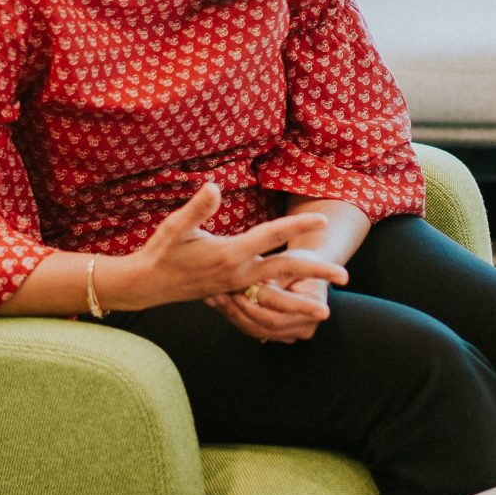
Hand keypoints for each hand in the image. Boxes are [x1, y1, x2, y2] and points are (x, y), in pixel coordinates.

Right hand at [111, 183, 346, 311]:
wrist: (150, 284)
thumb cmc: (162, 250)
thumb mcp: (176, 226)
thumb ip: (197, 208)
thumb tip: (214, 186)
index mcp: (230, 253)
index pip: (271, 236)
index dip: (297, 225)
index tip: (323, 218)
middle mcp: (239, 273)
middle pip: (285, 270)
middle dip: (316, 272)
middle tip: (346, 275)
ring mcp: (238, 286)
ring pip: (278, 292)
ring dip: (304, 299)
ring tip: (328, 308)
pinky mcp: (235, 293)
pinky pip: (266, 300)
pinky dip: (283, 304)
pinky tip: (297, 306)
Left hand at [209, 265, 331, 343]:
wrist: (306, 269)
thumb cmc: (299, 259)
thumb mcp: (291, 261)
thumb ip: (275, 277)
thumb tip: (256, 288)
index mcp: (316, 308)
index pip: (281, 310)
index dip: (259, 299)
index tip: (238, 287)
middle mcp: (306, 328)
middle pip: (267, 324)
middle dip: (242, 309)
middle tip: (221, 293)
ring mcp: (290, 335)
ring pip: (256, 329)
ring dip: (233, 313)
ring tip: (215, 296)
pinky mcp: (275, 335)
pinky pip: (251, 329)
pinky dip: (234, 316)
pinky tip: (217, 302)